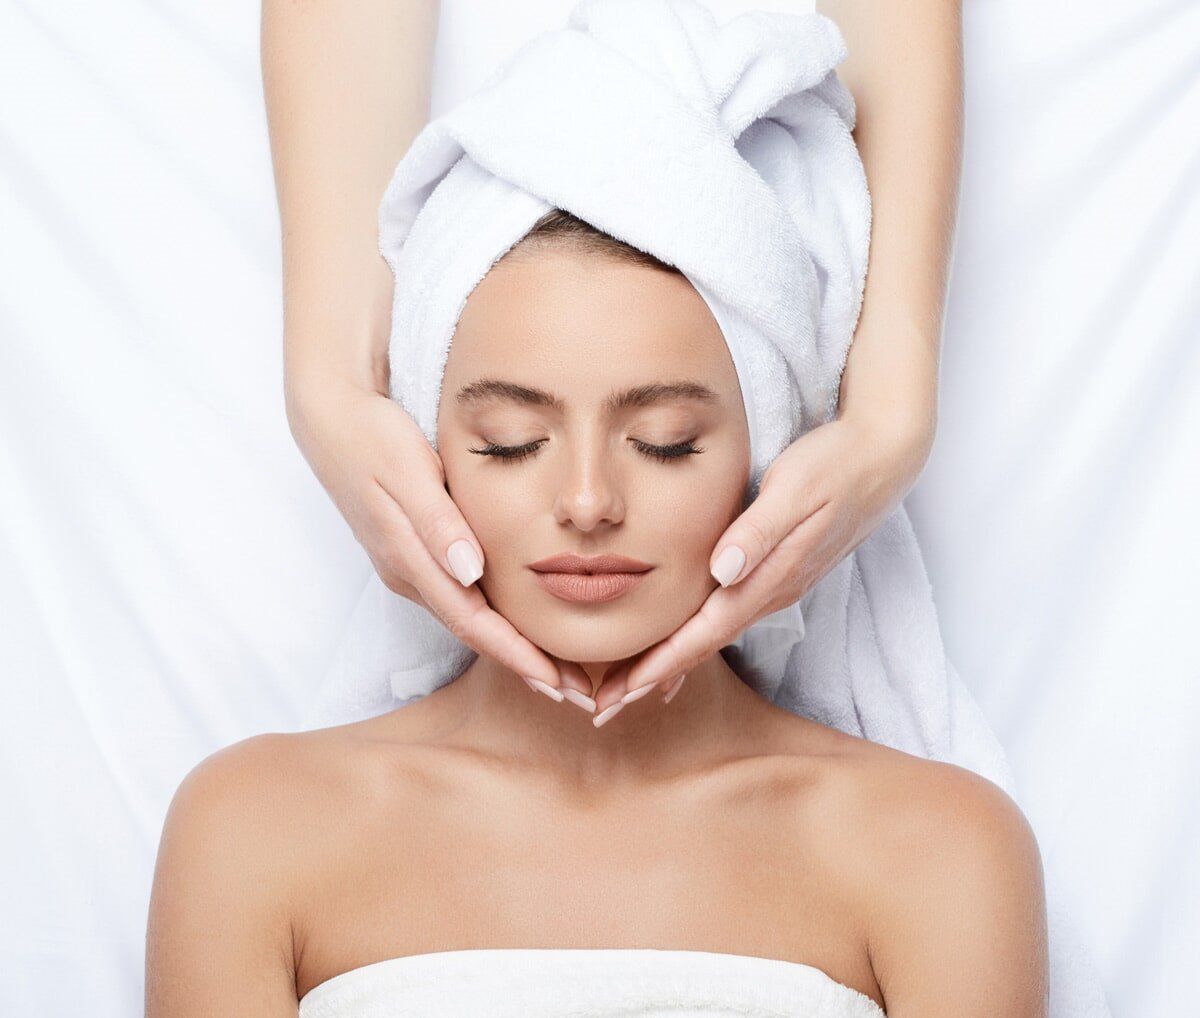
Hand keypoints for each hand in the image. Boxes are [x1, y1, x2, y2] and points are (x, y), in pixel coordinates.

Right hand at [286, 376, 592, 705]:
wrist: (329, 420)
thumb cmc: (372, 437)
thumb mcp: (408, 471)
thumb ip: (438, 523)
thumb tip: (470, 573)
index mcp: (410, 560)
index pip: (473, 623)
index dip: (517, 656)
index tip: (558, 684)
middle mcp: (409, 574)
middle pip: (476, 634)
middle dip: (526, 667)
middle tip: (578, 696)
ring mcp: (409, 567)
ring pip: (470, 619)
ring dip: (515, 648)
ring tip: (564, 672)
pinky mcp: (414, 554)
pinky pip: (462, 598)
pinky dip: (497, 619)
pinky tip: (524, 625)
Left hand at [590, 412, 935, 713]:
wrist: (883, 460)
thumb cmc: (834, 466)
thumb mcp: (795, 490)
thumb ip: (759, 531)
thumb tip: (722, 570)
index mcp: (769, 578)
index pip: (705, 632)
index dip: (661, 663)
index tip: (622, 691)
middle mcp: (771, 592)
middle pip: (702, 646)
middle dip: (653, 678)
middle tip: (603, 708)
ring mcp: (775, 586)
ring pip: (712, 635)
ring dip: (669, 663)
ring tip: (625, 688)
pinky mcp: (776, 572)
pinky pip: (725, 616)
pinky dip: (694, 638)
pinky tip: (677, 645)